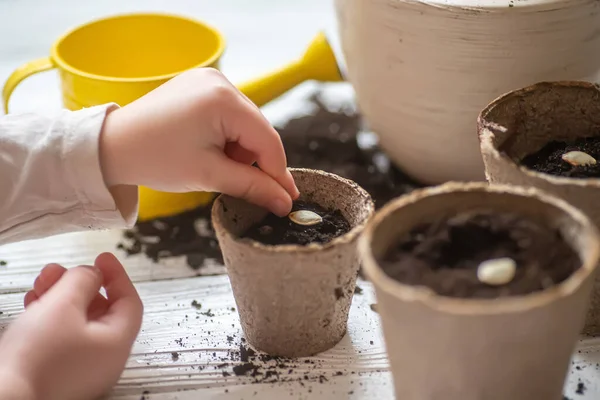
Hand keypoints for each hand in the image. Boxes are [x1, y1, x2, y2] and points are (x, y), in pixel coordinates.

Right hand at [0, 253, 142, 399]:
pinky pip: (63, 338)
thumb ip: (83, 281)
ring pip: (78, 322)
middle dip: (79, 285)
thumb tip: (92, 274)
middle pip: (101, 310)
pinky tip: (34, 304)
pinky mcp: (60, 374)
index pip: (129, 301)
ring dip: (61, 298)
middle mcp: (105, 359)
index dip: (116, 276)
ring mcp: (83, 369)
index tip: (102, 258)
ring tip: (40, 284)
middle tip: (57, 272)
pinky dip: (52, 317)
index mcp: (117, 343)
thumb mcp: (63, 305)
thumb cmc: (36, 358)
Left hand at [99, 68, 299, 216]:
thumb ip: (252, 186)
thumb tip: (284, 201)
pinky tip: (209, 150)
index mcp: (223, 99)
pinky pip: (229, 114)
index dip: (278, 173)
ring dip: (240, 149)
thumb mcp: (209, 175)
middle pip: (258, 130)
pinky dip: (227, 136)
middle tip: (250, 189)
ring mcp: (209, 79)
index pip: (267, 140)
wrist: (111, 146)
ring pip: (245, 124)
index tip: (287, 198)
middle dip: (255, 161)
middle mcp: (220, 81)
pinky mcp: (200, 85)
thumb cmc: (153, 158)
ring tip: (214, 165)